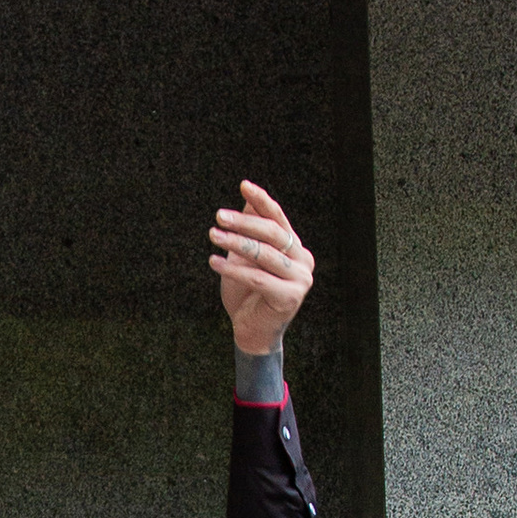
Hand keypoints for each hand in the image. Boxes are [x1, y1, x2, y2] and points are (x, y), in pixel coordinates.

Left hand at [210, 180, 313, 351]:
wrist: (251, 332)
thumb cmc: (246, 293)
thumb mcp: (244, 258)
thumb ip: (249, 231)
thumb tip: (248, 200)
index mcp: (295, 249)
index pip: (278, 219)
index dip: (262, 201)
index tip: (244, 186)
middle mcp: (303, 261)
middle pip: (273, 233)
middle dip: (244, 222)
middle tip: (218, 216)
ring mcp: (300, 280)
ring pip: (264, 254)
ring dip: (236, 243)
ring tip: (213, 235)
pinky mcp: (289, 298)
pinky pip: (257, 278)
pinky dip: (233, 269)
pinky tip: (213, 262)